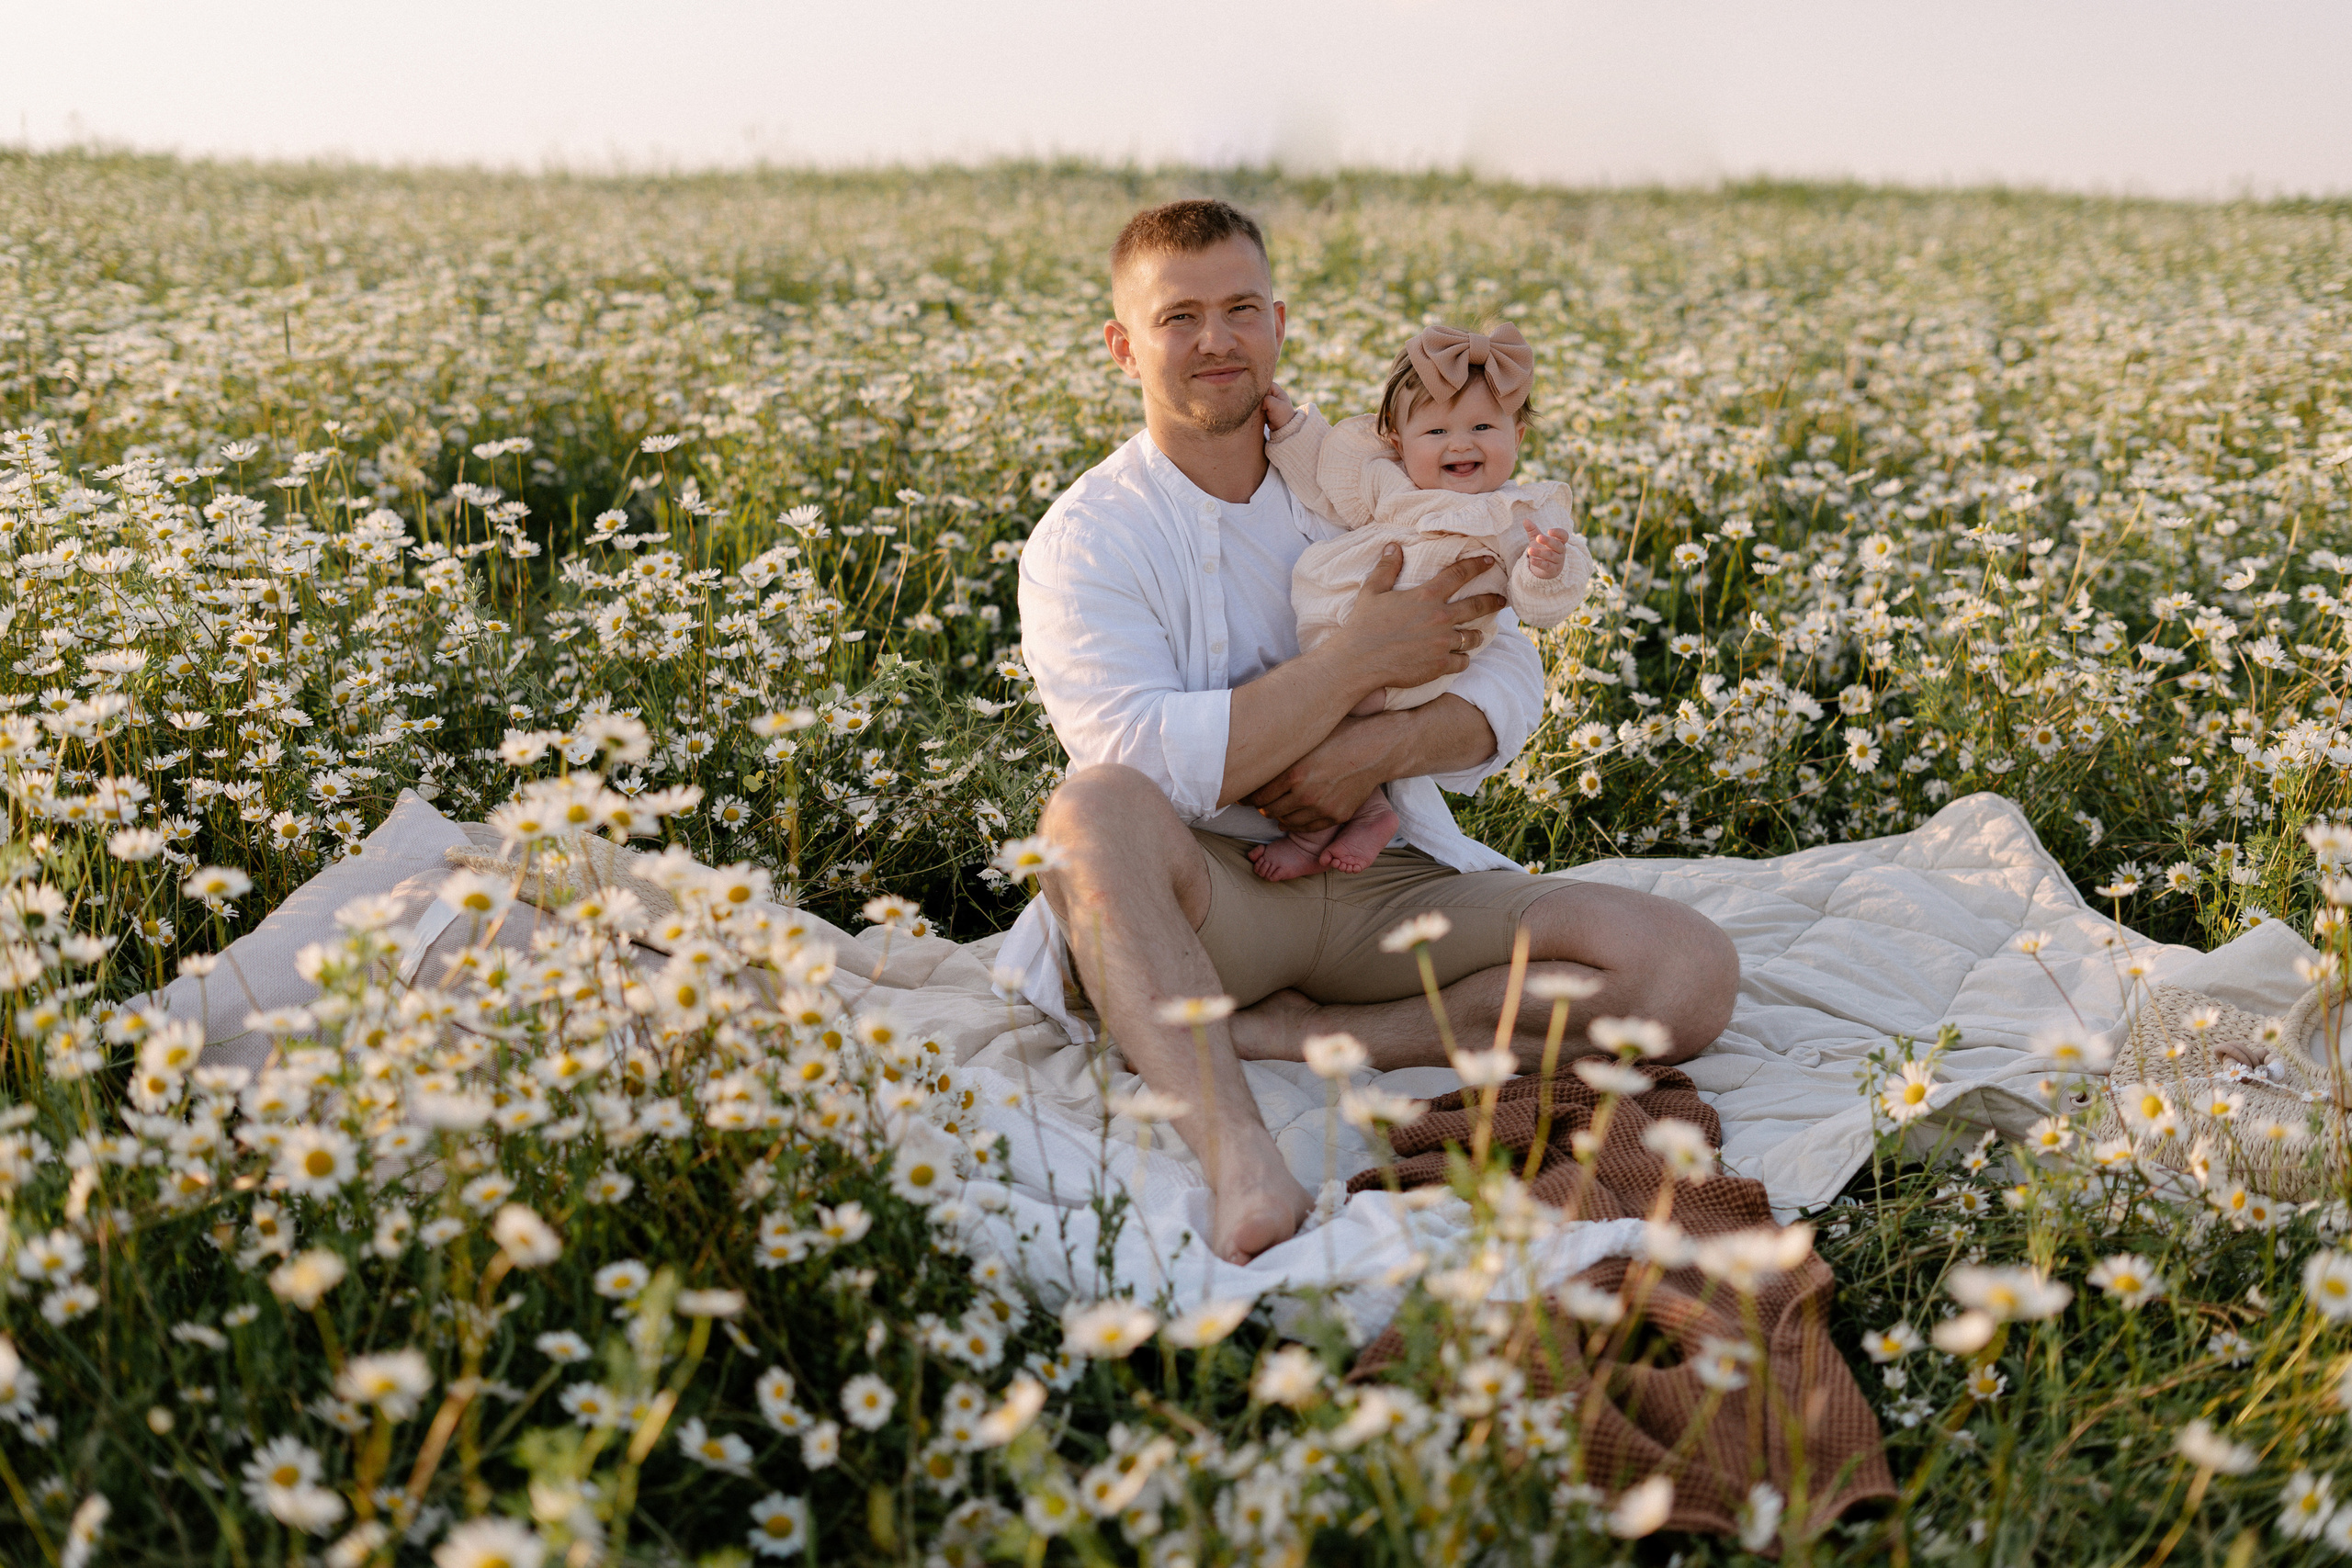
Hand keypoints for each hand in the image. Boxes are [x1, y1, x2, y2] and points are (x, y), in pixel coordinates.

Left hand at [1245, 714, 1390, 831]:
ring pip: (1286, 821)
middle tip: (1258, 802)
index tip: (1245, 793)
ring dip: (1277, 816)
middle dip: (1261, 806)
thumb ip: (1281, 752)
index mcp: (1293, 772)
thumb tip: (1254, 758)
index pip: (1257, 794)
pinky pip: (1307, 827)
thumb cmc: (1338, 734)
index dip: (1248, 796)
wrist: (1375, 747)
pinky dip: (1296, 824)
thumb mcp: (1305, 738)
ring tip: (1275, 808)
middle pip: (1269, 809)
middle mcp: (1305, 793)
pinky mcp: (1335, 816)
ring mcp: (1321, 807)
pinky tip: (1292, 817)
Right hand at [1261, 383, 1296, 432]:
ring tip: (1260, 409)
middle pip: (1262, 392)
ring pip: (1259, 400)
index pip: (1267, 384)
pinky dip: (1257, 410)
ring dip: (1258, 405)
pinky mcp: (1266, 409)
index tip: (1258, 394)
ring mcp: (1269, 403)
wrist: (1284, 428)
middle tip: (1259, 404)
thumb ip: (1266, 399)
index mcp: (1278, 392)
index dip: (1262, 388)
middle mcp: (1274, 396)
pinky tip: (1258, 413)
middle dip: (1258, 397)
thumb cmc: (1282, 415)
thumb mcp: (1275, 405)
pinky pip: (1258, 407)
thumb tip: (1259, 401)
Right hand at [1325, 545, 1506, 698]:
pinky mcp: (1440, 665)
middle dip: (1494, 601)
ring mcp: (1442, 643)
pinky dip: (1462, 659)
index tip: (1490, 561)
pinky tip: (1459, 658)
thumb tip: (1394, 546)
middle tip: (1503, 600)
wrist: (1359, 661)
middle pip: (1478, 606)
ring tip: (1477, 634)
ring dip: (1476, 634)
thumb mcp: (1372, 591)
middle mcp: (1440, 618)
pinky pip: (1463, 661)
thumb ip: (1387, 568)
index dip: (1477, 565)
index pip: (1459, 575)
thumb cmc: (1363, 625)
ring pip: (1473, 637)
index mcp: (1426, 596)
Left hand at [1521, 517, 1571, 579]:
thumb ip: (1532, 530)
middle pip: (1557, 545)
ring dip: (1540, 552)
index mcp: (1559, 542)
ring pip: (1550, 555)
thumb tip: (1525, 520)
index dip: (1558, 532)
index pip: (1564, 536)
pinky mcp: (1553, 570)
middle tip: (1538, 537)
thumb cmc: (1542, 551)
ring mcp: (1558, 561)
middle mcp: (1561, 551)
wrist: (1544, 569)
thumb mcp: (1537, 540)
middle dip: (1548, 541)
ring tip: (1529, 550)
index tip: (1548, 531)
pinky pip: (1547, 566)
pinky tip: (1532, 561)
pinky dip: (1539, 563)